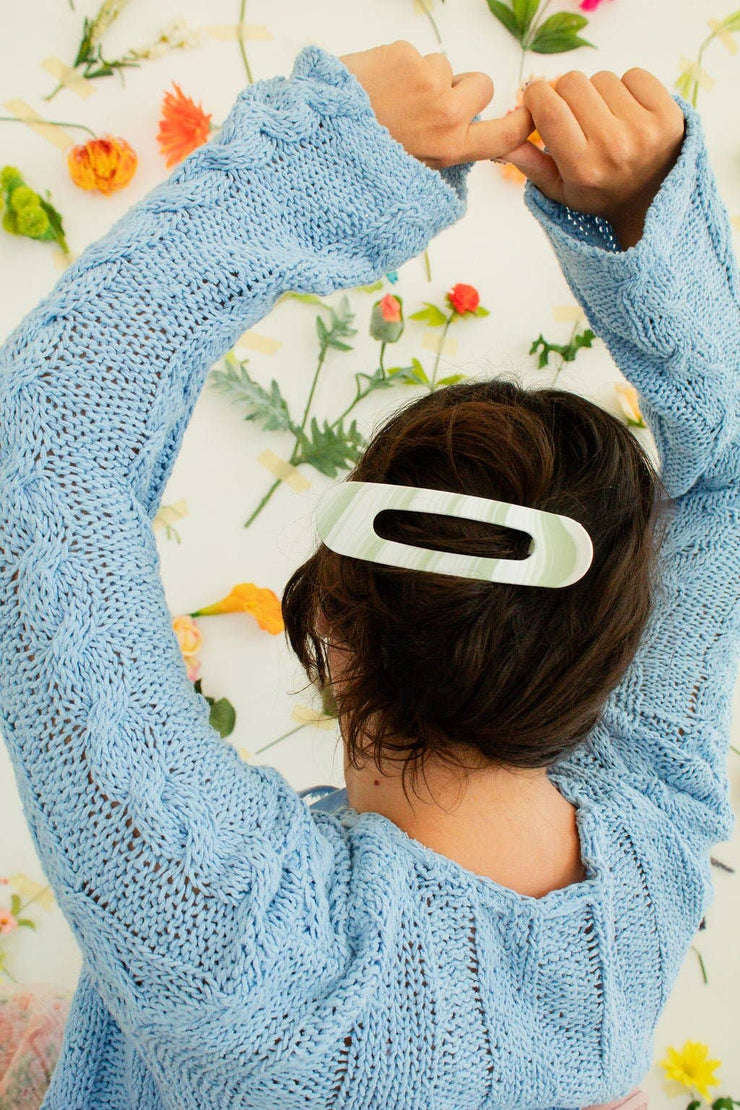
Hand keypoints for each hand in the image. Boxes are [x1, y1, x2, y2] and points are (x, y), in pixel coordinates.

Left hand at [339, 40, 533, 169]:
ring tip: (390, 100)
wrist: (316, 134)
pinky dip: (397, 66)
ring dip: (422, 78)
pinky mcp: (405, 55)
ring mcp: (427, 80)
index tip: (528, 113)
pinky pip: (413, 54)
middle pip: (481, 85)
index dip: (522, 121)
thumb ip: (445, 152)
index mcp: (451, 149)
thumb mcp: (412, 171)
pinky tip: (375, 85)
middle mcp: (446, 114)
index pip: (507, 133)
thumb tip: (468, 134)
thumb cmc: (361, 157)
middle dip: (462, 89)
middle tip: (428, 106)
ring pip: (443, 67)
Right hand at [504, 69, 685, 248]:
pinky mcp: (669, 114)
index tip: (540, 103)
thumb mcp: (560, 191)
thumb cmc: (600, 195)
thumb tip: (500, 142)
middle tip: (575, 114)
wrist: (652, 203)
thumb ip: (530, 164)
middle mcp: (613, 146)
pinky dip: (627, 88)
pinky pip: (635, 75)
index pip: (548, 105)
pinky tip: (627, 112)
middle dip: (567, 93)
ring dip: (599, 93)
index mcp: (582, 167)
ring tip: (605, 120)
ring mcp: (644, 129)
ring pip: (603, 78)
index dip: (538, 96)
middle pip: (573, 82)